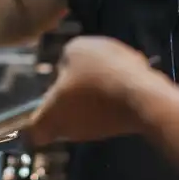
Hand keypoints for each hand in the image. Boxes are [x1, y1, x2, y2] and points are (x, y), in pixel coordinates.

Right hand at [30, 36, 163, 144]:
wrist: (144, 102)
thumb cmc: (92, 102)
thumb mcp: (53, 117)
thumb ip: (37, 126)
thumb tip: (31, 136)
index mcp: (76, 46)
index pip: (58, 71)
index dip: (57, 95)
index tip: (62, 113)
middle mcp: (102, 43)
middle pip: (83, 77)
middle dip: (81, 97)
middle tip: (81, 120)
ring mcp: (127, 56)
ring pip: (105, 83)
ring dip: (103, 101)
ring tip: (103, 122)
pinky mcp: (147, 72)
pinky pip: (127, 89)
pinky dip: (122, 103)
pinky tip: (121, 118)